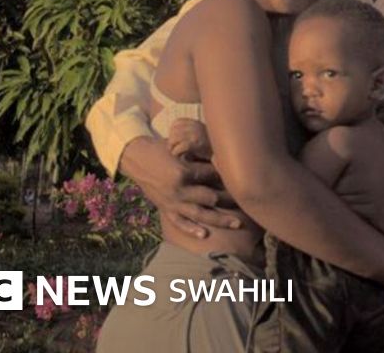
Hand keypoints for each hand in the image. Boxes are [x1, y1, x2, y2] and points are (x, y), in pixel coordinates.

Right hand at [119, 136, 239, 237]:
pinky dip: (191, 229)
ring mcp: (171, 202)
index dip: (227, 176)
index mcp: (183, 172)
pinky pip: (179, 223)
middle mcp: (178, 190)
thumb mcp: (181, 149)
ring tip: (237, 223)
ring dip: (220, 219)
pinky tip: (205, 235)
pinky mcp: (165, 209)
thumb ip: (199, 157)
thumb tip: (223, 161)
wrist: (135, 157)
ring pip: (200, 214)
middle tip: (248, 200)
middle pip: (211, 197)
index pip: (212, 176)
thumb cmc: (160, 149)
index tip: (242, 177)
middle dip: (230, 199)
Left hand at [168, 118, 211, 159]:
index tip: (175, 139)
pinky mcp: (196, 144)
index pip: (176, 122)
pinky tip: (180, 156)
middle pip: (173, 131)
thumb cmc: (210, 145)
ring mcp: (195, 135)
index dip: (172, 131)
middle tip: (173, 148)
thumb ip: (190, 130)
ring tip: (175, 152)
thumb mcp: (201, 132)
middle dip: (171, 141)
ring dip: (172, 147)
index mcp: (195, 122)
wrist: (222, 152)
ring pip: (174, 139)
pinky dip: (176, 153)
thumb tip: (173, 134)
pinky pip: (179, 147)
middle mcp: (195, 127)